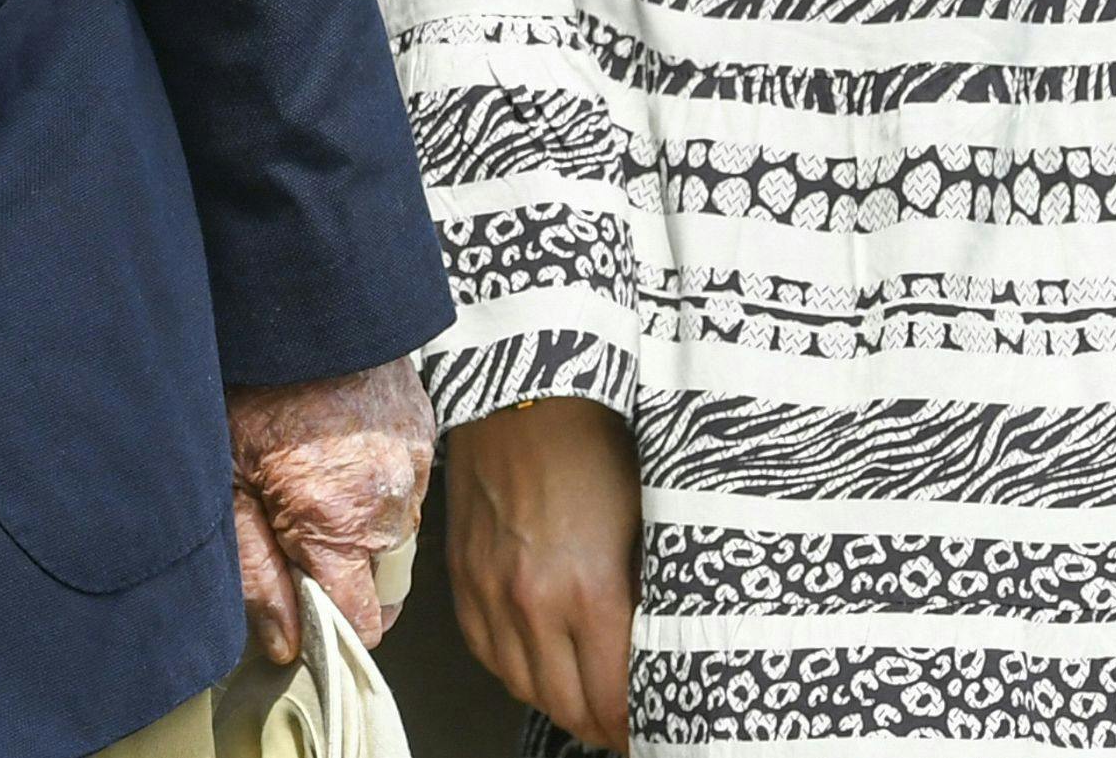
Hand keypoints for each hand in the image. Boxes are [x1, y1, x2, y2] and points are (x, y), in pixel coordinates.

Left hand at [227, 357, 435, 664]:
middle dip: (343, 574)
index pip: (365, 622)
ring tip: (308, 483)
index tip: (304, 613)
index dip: (333, 627)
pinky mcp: (422, 431)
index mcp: (338, 524)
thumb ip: (255, 573)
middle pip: (383, 582)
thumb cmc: (247, 390)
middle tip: (291, 534)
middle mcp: (390, 504)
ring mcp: (413, 466)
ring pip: (396, 534)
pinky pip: (406, 485)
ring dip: (360, 526)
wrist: (293, 302)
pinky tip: (333, 450)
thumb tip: (284, 644)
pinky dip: (375, 482)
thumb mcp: (227, 487)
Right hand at [445, 396, 638, 752]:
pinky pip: (483, 648)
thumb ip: (645, 598)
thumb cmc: (594, 446)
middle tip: (624, 729)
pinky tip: (534, 666)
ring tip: (583, 704)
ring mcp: (488, 589)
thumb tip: (654, 648)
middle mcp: (531, 602)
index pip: (611, 699)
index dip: (634, 728)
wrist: (524, 392)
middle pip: (564, 704)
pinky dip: (511, 669)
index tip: (653, 731)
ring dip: (555, 701)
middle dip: (599, 726)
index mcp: (590, 593)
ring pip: (520, 683)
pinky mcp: (461, 571)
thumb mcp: (645, 527)